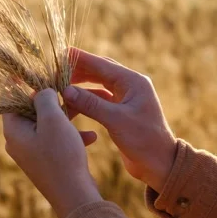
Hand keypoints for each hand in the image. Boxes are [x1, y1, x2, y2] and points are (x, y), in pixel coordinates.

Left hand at [2, 89, 102, 217]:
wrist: (74, 194)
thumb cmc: (60, 155)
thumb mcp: (53, 119)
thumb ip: (44, 99)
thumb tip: (41, 90)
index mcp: (13, 130)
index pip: (10, 100)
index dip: (19, 84)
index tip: (29, 71)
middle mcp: (19, 141)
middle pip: (31, 110)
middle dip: (50, 99)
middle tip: (64, 86)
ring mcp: (33, 151)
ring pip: (48, 124)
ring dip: (66, 116)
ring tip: (82, 108)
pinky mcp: (48, 160)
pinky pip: (57, 140)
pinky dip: (72, 135)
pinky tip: (92, 136)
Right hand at [63, 48, 177, 192]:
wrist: (159, 164)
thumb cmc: (143, 141)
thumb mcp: (116, 120)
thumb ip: (91, 104)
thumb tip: (66, 90)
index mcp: (133, 82)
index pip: (102, 64)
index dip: (81, 58)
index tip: (62, 53)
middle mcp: (130, 86)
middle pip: (100, 70)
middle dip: (78, 69)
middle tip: (57, 69)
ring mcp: (125, 98)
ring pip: (98, 83)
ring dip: (81, 83)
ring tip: (61, 83)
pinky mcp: (120, 110)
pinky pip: (100, 97)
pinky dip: (86, 97)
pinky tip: (73, 99)